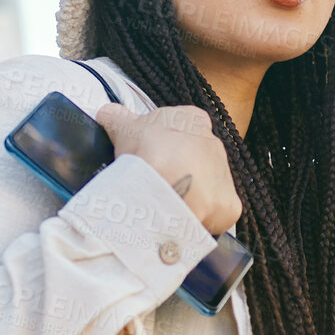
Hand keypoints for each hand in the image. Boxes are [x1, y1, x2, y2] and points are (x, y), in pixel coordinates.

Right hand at [95, 103, 242, 235]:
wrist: (161, 185)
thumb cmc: (145, 151)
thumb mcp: (124, 128)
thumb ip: (116, 118)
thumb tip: (106, 113)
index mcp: (193, 120)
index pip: (180, 130)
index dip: (161, 145)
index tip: (147, 160)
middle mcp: (215, 145)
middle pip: (193, 161)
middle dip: (175, 173)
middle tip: (154, 187)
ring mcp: (224, 176)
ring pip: (203, 189)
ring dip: (187, 197)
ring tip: (163, 207)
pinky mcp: (228, 206)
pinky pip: (214, 215)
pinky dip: (198, 220)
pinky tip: (178, 222)